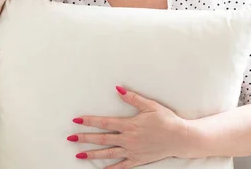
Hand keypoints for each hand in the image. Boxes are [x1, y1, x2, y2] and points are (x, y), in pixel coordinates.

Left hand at [68, 86, 188, 167]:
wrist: (180, 138)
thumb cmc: (166, 119)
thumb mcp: (150, 105)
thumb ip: (133, 98)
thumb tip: (118, 89)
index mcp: (129, 125)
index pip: (104, 123)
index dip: (89, 121)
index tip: (77, 120)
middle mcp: (128, 139)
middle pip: (102, 139)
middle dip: (85, 138)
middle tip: (70, 138)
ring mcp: (132, 151)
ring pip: (108, 153)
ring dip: (92, 154)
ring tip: (78, 155)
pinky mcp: (137, 160)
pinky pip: (121, 166)